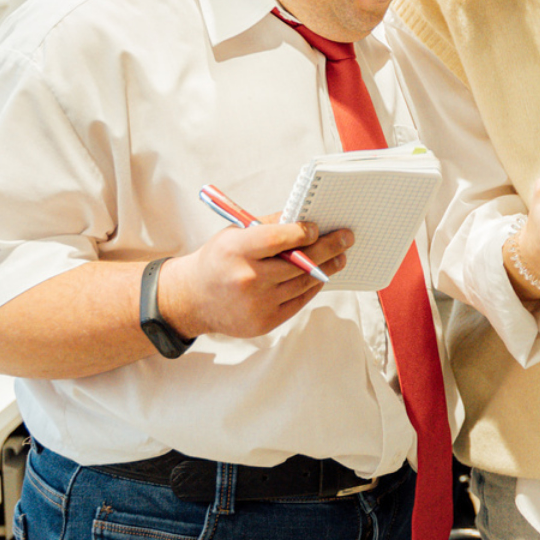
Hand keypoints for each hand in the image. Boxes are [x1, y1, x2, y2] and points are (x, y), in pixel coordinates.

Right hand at [157, 215, 352, 338]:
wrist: (193, 300)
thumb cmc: (218, 260)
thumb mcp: (234, 235)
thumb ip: (268, 226)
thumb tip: (304, 217)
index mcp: (237, 251)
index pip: (279, 239)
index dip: (303, 232)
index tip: (318, 227)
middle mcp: (248, 279)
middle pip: (300, 263)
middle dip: (328, 248)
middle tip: (346, 238)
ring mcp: (258, 304)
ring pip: (304, 283)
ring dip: (326, 268)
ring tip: (339, 257)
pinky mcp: (265, 321)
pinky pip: (299, 301)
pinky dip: (312, 287)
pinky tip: (320, 275)